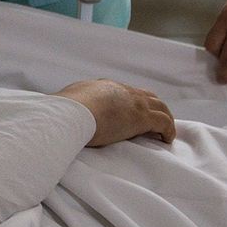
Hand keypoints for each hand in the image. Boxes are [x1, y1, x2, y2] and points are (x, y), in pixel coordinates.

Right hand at [54, 79, 176, 146]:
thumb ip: (68, 107)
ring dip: (164, 117)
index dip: (130, 103)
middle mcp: (121, 90)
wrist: (72, 113)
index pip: (123, 93)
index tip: (131, 114)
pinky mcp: (142, 117)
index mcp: (102, 87)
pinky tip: (167, 139)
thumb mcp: (65, 105)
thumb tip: (58, 112)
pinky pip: (163, 122)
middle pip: (145, 95)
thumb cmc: (64, 112)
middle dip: (152, 107)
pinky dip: (168, 130)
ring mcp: (133, 102)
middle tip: (153, 122)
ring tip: (165, 131)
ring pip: (159, 106)